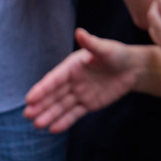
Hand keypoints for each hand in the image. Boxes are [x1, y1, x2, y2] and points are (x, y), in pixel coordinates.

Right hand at [23, 28, 140, 132]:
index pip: (54, 79)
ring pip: (61, 106)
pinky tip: (53, 129)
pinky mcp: (89, 104)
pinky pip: (75, 114)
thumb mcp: (105, 49)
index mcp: (72, 66)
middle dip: (41, 105)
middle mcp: (72, 80)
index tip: (29, 99)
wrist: (133, 69)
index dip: (42, 89)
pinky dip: (64, 121)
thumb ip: (91, 43)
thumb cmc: (118, 54)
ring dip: (49, 115)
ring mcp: (80, 93)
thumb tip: (79, 32)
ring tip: (36, 125)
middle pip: (54, 94)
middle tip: (27, 115)